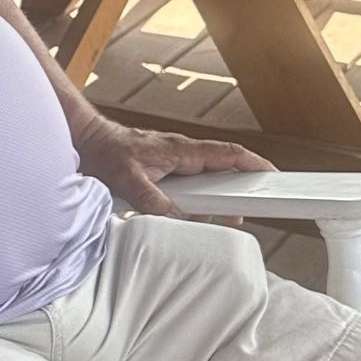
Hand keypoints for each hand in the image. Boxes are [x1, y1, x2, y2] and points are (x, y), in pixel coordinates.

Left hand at [71, 113, 265, 216]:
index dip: (253, 163)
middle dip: (243, 184)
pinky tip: (197, 213)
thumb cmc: (106, 153)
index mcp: (181, 150)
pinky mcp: (165, 168)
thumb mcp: (128, 180)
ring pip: (208, 176)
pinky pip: (192, 182)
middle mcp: (182, 153)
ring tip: (229, 215)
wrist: (87, 141)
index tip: (273, 175)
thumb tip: (178, 220)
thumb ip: (154, 200)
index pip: (227, 153)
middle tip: (255, 206)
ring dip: (220, 194)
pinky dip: (200, 197)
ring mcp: (175, 160)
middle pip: (224, 167)